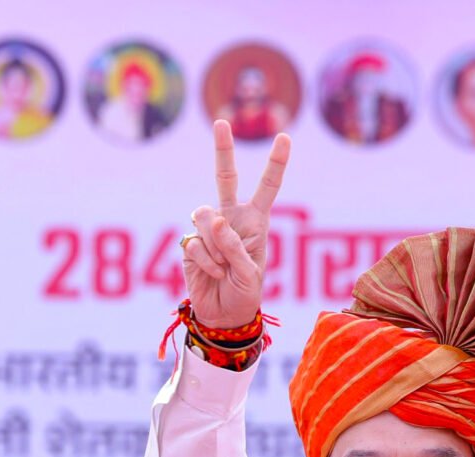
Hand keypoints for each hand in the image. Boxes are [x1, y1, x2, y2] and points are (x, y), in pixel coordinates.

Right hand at [186, 120, 290, 328]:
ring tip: (223, 268)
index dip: (275, 163)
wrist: (224, 315)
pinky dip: (205, 261)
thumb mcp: (250, 273)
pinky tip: (212, 274)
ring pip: (205, 217)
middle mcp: (230, 218)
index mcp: (255, 221)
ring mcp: (208, 229)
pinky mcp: (189, 243)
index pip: (267, 187)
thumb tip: (214, 219)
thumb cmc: (245, 293)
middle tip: (221, 122)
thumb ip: (234, 246)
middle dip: (223, 149)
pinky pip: (194, 242)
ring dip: (215, 246)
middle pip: (225, 177)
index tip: (284, 137)